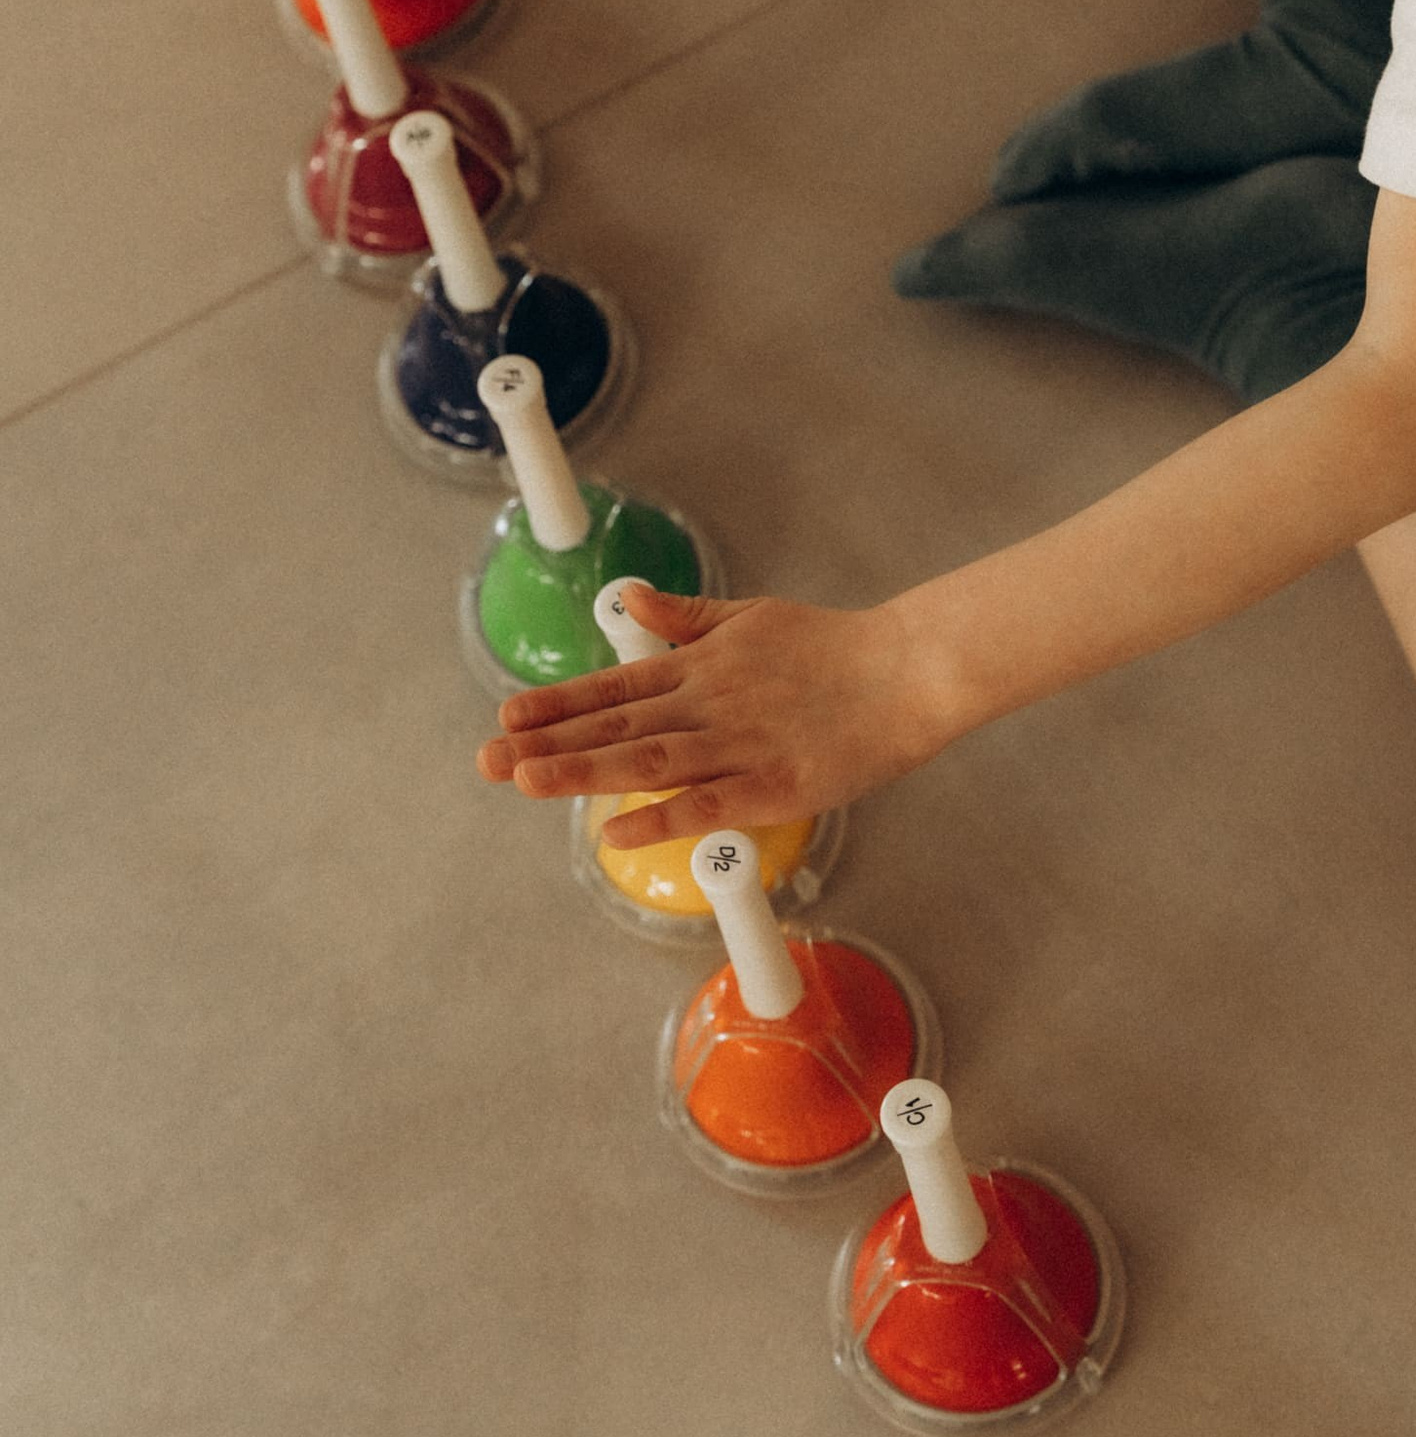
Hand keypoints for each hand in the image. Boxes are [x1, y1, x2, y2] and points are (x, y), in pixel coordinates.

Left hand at [474, 581, 960, 845]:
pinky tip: (618, 834)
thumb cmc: (833, 647)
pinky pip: (709, 805)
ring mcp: (740, 745)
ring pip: (648, 762)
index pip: (614, 688)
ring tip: (527, 780)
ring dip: (584, 773)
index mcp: (702, 666)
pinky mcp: (775, 785)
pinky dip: (662, 819)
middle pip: (617, 728)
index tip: (507, 716)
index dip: (559, 704)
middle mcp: (709, 704)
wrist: (905, 670)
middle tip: (488, 760)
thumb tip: (632, 602)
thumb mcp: (751, 615)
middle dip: (549, 744)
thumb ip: (686, 618)